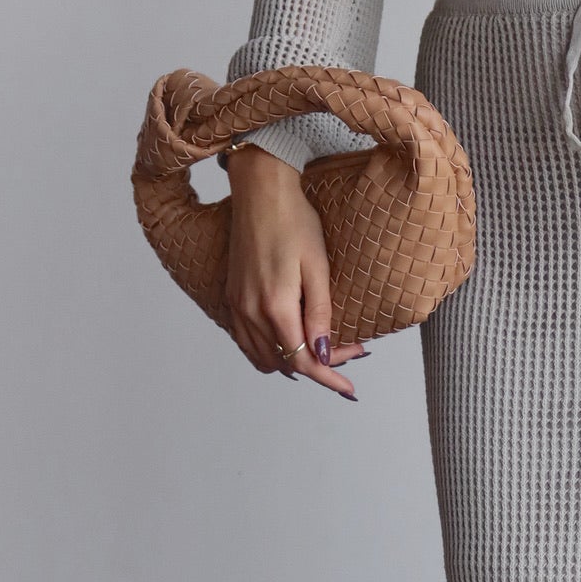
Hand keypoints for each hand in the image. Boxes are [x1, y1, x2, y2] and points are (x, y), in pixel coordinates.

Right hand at [223, 143, 367, 397]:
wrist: (261, 193)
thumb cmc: (294, 222)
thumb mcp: (318, 268)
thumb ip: (319, 314)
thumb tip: (324, 353)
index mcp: (275, 307)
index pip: (303, 360)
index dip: (329, 377)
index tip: (349, 388)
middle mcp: (250, 312)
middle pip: (284, 363)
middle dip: (318, 365)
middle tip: (347, 350)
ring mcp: (237, 306)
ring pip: (263, 358)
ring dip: (292, 361)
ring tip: (321, 348)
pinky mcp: (231, 297)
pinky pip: (247, 342)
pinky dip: (268, 352)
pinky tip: (288, 340)